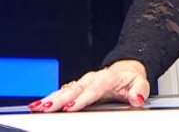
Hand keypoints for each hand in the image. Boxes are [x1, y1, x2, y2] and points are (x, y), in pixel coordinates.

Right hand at [28, 59, 148, 112]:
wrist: (126, 69)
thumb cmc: (130, 79)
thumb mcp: (141, 83)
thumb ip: (139, 90)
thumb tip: (137, 98)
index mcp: (108, 78)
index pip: (95, 88)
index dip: (83, 98)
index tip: (72, 106)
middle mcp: (92, 78)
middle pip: (75, 89)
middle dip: (61, 99)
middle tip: (48, 108)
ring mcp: (83, 82)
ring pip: (65, 90)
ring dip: (51, 98)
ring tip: (38, 107)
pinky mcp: (77, 87)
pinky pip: (62, 92)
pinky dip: (50, 98)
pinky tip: (38, 105)